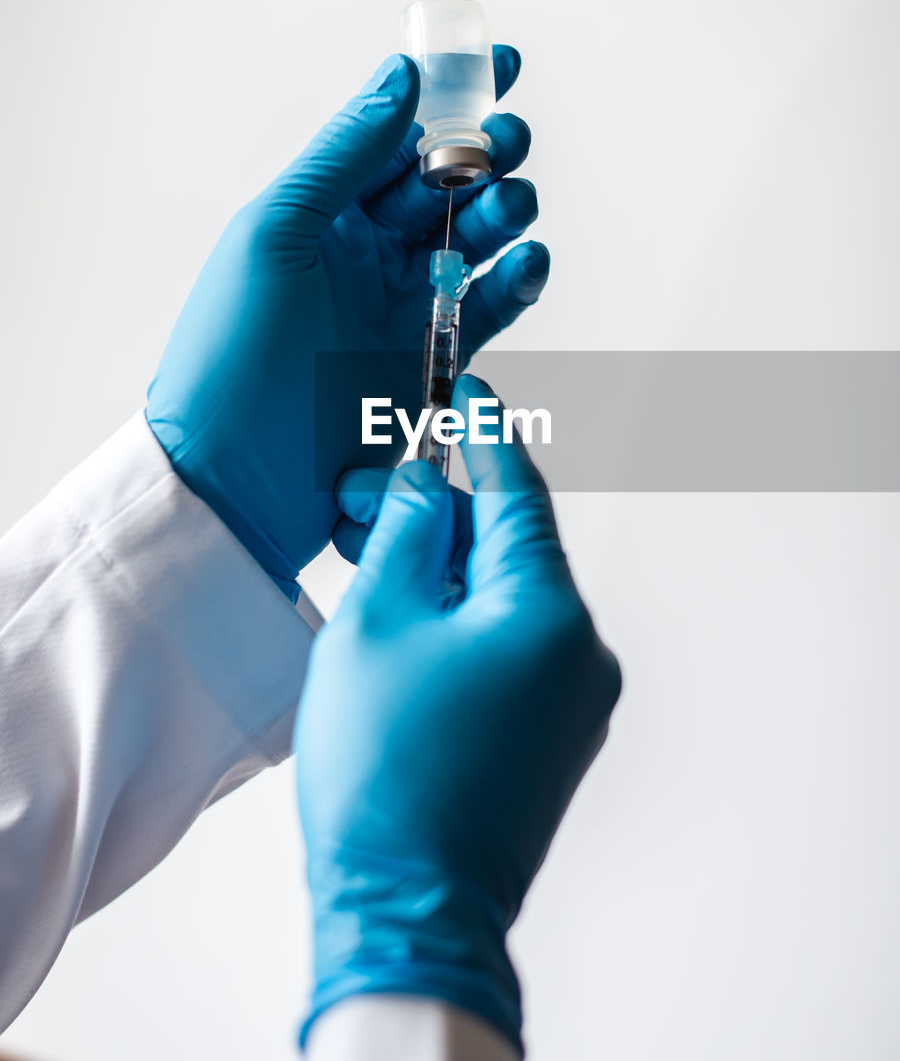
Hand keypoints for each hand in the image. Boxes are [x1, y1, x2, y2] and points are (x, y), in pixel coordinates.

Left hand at [146, 52, 548, 598]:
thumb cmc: (232, 355)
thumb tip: (398, 80)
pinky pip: (489, 309)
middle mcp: (364, 253)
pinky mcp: (432, 360)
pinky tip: (526, 263)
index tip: (500, 61)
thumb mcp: (274, 235)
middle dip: (484, 156)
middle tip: (505, 146)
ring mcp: (400, 307)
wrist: (235, 479)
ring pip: (472, 240)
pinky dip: (515, 283)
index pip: (394, 136)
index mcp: (322, 213)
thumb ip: (341, 157)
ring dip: (501, 213)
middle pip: (444, 185)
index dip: (447, 96)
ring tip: (508, 208)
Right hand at [294, 376, 621, 1052]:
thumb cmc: (384, 772)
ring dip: (446, 571)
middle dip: (440, 515)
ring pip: (507, 600)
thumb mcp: (375, 625)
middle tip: (372, 491)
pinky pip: (513, 649)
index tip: (465, 393)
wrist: (408, 908)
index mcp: (548, 612)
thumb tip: (421, 485)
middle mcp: (583, 650)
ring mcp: (577, 700)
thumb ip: (405, 537)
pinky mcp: (558, 737)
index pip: (516, 493)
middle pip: (509, 547)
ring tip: (375, 558)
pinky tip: (410, 618)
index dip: (482, 436)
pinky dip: (465, 622)